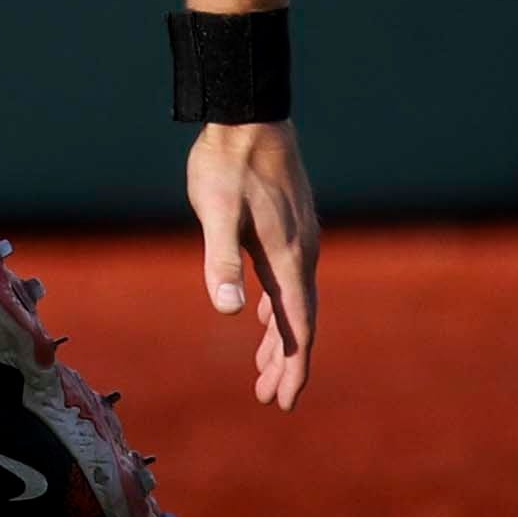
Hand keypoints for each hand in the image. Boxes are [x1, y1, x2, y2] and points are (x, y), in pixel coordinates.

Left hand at [186, 119, 317, 411]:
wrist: (249, 115)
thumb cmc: (226, 163)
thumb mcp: (215, 211)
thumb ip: (221, 261)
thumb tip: (227, 311)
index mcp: (288, 258)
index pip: (297, 327)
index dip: (292, 367)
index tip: (283, 401)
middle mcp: (301, 254)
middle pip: (299, 322)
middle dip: (286, 363)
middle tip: (271, 398)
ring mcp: (298, 240)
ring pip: (294, 303)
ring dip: (280, 338)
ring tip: (265, 371)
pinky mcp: (288, 228)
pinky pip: (288, 282)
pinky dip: (277, 309)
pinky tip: (262, 317)